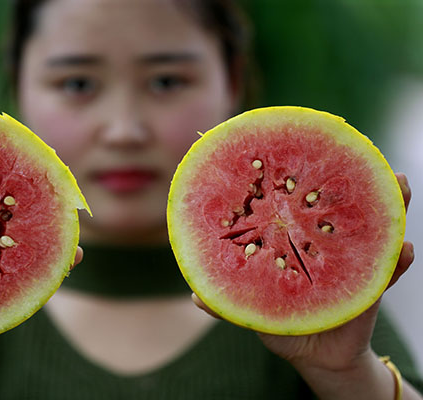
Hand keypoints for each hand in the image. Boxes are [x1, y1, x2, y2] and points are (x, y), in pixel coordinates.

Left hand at [193, 173, 414, 369]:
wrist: (316, 356)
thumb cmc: (281, 324)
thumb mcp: (252, 311)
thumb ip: (228, 301)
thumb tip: (195, 298)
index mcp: (293, 243)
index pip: (295, 204)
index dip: (297, 179)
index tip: (304, 151)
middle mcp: (321, 244)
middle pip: (336, 207)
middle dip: (351, 182)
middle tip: (366, 155)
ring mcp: (347, 261)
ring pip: (370, 229)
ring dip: (388, 207)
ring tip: (400, 185)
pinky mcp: (369, 286)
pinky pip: (388, 271)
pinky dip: (398, 261)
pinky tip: (406, 250)